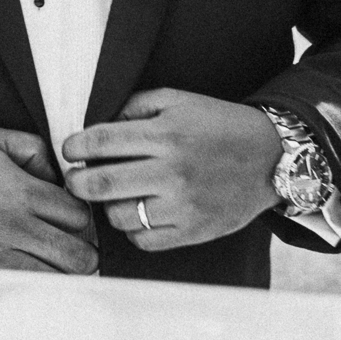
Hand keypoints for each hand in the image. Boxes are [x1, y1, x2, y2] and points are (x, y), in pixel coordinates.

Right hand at [0, 126, 97, 273]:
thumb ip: (33, 148)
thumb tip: (60, 174)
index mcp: (20, 191)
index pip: (80, 216)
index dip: (83, 217)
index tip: (72, 218)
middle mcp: (14, 226)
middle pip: (79, 255)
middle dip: (83, 251)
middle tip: (71, 246)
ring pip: (58, 280)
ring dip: (62, 273)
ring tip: (53, 263)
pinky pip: (24, 292)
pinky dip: (36, 287)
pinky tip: (29, 273)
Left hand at [61, 88, 284, 250]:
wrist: (272, 157)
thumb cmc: (217, 124)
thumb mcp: (177, 100)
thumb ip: (134, 106)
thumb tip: (97, 128)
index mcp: (166, 134)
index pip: (102, 141)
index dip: (75, 146)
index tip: (68, 150)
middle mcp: (173, 171)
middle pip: (101, 184)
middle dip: (76, 182)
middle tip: (74, 179)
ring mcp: (184, 205)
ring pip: (119, 215)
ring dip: (106, 206)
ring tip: (111, 195)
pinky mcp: (195, 230)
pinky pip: (144, 239)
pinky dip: (132, 228)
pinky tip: (136, 213)